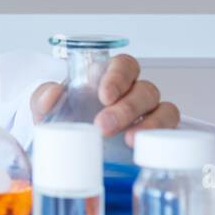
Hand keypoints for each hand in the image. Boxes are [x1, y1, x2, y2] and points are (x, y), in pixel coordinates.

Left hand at [30, 54, 180, 146]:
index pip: (124, 65)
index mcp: (109, 78)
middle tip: (105, 125)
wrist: (67, 148)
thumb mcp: (47, 108)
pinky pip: (171, 132)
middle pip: (144, 89)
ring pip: (164, 109)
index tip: (104, 95)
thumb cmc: (64, 121)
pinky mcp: (156, 137)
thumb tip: (53, 93)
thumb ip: (44, 97)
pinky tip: (144, 149)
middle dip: (126, 107)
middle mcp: (133, 93)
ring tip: (129, 140)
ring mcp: (148, 115)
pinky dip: (161, 138)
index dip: (118, 76)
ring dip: (149, 123)